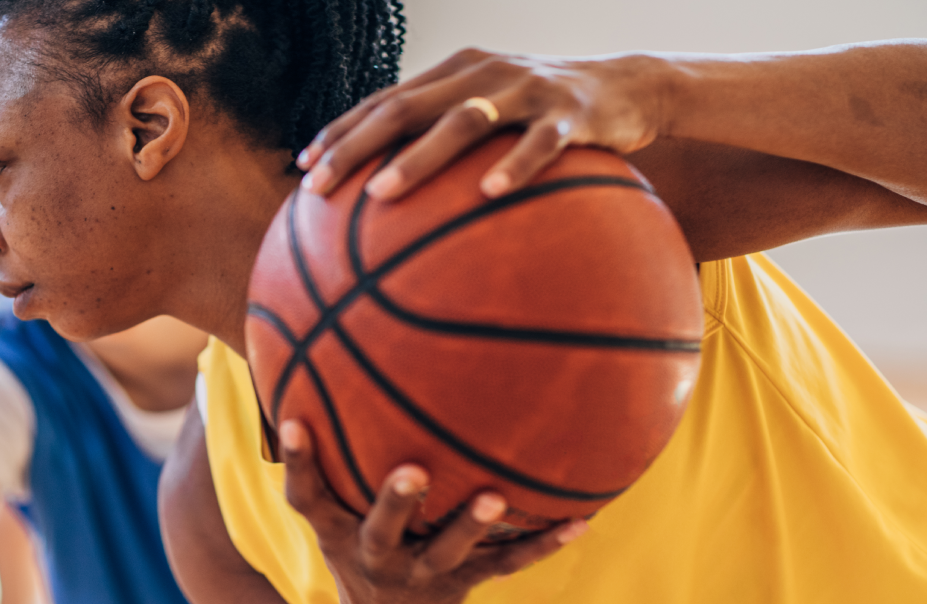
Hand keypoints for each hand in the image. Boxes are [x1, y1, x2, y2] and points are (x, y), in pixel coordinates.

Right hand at [279, 420, 585, 603]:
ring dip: (470, 524)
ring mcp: (421, 573)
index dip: (298, 462)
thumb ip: (331, 458)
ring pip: (448, 551)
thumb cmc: (360, 548)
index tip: (294, 422)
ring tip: (496, 496)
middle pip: (381, 530)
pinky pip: (505, 563)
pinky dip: (542, 545)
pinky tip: (580, 523)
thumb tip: (320, 365)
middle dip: (396, 501)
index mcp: (339, 533)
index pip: (307, 497)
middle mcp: (376, 555)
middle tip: (413, 470)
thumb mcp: (333, 515)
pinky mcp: (462, 583)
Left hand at [296, 48, 666, 200]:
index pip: (384, 100)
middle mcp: (481, 73)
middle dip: (355, 147)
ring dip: (418, 158)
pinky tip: (488, 195)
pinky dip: (513, 167)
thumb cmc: (543, 116)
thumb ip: (445, 144)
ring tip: (381, 194)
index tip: (301, 167)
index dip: (341, 130)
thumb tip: (388, 203)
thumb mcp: (491, 119)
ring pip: (463, 122)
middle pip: (405, 107)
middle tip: (317, 187)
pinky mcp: (570, 114)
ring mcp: (526, 90)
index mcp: (455, 74)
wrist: (628, 88)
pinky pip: (539, 143)